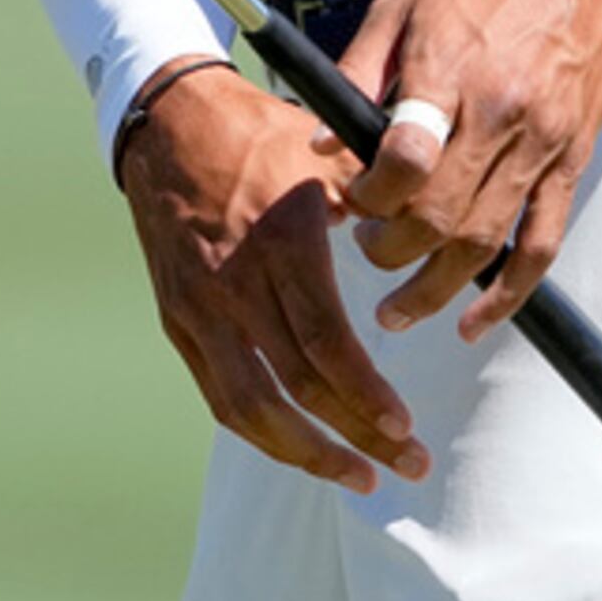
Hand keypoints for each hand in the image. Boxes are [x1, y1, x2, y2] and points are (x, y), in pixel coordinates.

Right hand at [115, 60, 434, 493]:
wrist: (166, 123)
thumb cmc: (258, 134)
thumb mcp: (324, 155)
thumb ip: (378, 201)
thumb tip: (436, 236)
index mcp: (281, 240)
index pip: (324, 341)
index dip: (366, 394)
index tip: (406, 427)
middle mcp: (234, 282)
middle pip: (296, 386)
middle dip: (356, 436)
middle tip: (409, 465)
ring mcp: (199, 307)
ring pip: (250, 407)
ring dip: (307, 453)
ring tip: (357, 476)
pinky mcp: (178, 321)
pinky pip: (219, 395)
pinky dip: (261, 431)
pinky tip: (300, 447)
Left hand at [336, 0, 601, 341]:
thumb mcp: (402, 7)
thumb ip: (359, 74)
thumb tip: (322, 144)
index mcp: (450, 69)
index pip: (405, 160)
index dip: (369, 197)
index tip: (352, 206)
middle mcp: (500, 113)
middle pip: (440, 214)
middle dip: (392, 251)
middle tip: (369, 255)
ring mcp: (542, 141)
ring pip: (487, 240)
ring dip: (437, 287)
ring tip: (399, 309)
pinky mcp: (572, 159)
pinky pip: (543, 243)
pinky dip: (510, 292)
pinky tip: (475, 320)